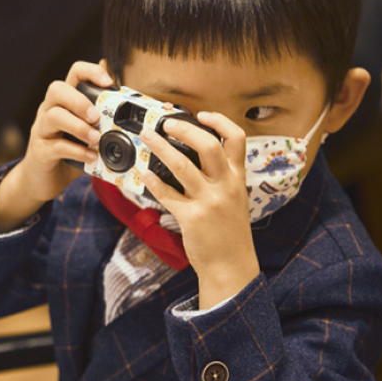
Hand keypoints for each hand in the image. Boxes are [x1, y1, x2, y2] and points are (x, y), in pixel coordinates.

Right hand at [0, 61, 112, 232]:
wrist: (42, 181)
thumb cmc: (68, 154)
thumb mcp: (87, 133)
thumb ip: (103, 120)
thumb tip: (127, 106)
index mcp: (64, 102)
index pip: (74, 73)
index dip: (91, 72)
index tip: (109, 82)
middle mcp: (49, 110)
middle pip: (56, 89)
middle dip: (79, 100)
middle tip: (96, 116)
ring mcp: (41, 130)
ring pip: (53, 116)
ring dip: (78, 126)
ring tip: (96, 139)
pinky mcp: (40, 151)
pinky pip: (56, 146)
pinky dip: (76, 151)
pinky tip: (91, 157)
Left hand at [140, 111, 259, 308]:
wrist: (231, 265)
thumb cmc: (229, 232)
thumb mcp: (234, 199)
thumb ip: (220, 178)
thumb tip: (193, 156)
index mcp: (237, 178)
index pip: (236, 139)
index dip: (219, 121)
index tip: (202, 114)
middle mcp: (226, 186)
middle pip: (208, 145)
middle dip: (185, 129)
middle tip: (167, 124)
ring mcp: (209, 201)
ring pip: (183, 166)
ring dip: (161, 148)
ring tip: (148, 138)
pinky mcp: (192, 217)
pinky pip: (167, 194)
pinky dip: (153, 182)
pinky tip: (144, 175)